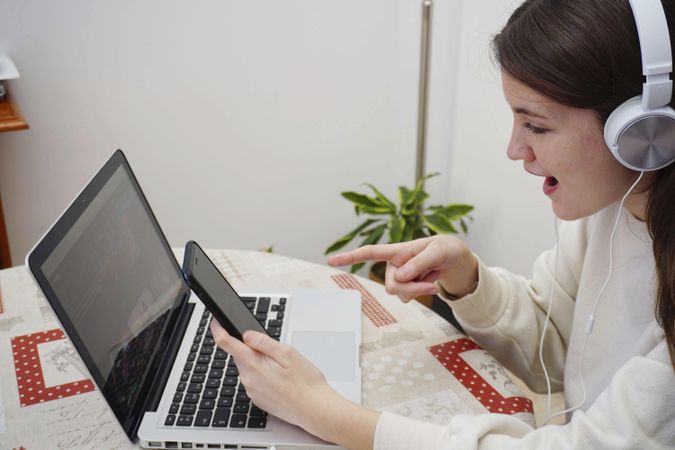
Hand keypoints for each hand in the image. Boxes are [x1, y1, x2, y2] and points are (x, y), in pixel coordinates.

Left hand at [210, 320, 379, 448]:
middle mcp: (249, 381)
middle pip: (240, 356)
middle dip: (251, 348)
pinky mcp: (258, 400)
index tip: (216, 323)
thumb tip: (247, 335)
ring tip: (283, 368)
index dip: (220, 331)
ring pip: (248, 368)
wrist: (316, 410)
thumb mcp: (289, 353)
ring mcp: (253, 392)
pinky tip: (281, 379)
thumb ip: (265, 343)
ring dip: (259, 362)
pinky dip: (263, 375)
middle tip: (275, 351)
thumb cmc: (307, 383)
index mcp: (255, 366)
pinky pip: (254, 381)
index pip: (228, 345)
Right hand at [327, 235, 477, 301]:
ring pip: (399, 294)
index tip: (330, 260)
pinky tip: (428, 283)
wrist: (452, 260)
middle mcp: (393, 264)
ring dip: (418, 291)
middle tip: (432, 284)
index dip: (350, 256)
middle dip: (412, 289)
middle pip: (391, 285)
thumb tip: (398, 278)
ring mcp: (398, 277)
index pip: (370, 253)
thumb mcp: (437, 252)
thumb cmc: (444, 249)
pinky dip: (421, 293)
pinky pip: (407, 298)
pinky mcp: (405, 287)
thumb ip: (418, 264)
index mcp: (396, 250)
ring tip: (432, 277)